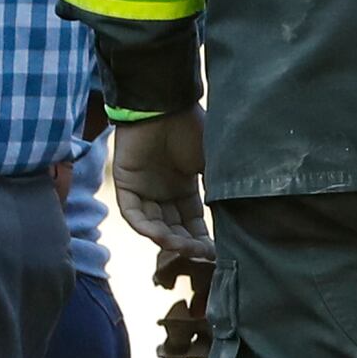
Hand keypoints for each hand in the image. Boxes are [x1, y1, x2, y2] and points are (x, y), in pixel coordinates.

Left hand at [109, 110, 210, 262]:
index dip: (201, 239)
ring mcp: (143, 189)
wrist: (164, 104)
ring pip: (153, 224)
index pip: (192, 221)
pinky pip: (133, 213)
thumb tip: (231, 217)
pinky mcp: (125, 184)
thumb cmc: (191, 127)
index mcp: (184, 186)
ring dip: (166, 239)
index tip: (214, 252)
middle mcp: (163, 191)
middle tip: (198, 253)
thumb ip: (216, 188)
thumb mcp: (211, 162)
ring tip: (181, 246)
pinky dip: (145, 226)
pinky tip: (160, 235)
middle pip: (173, 227)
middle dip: (186, 243)